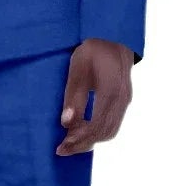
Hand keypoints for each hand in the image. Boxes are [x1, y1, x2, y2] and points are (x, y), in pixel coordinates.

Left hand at [57, 38, 133, 154]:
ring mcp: (125, 101)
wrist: (114, 37)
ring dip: (91, 140)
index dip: (77, 140)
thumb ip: (73, 96)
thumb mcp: (78, 68)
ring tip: (71, 142)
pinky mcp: (124, 100)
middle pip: (103, 133)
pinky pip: (113, 123)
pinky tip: (83, 130)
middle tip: (62, 149)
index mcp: (110, 92)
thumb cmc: (93, 50)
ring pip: (110, 131)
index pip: (94, 126)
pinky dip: (98, 132)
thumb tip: (66, 123)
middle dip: (82, 144)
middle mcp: (121, 100)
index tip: (61, 146)